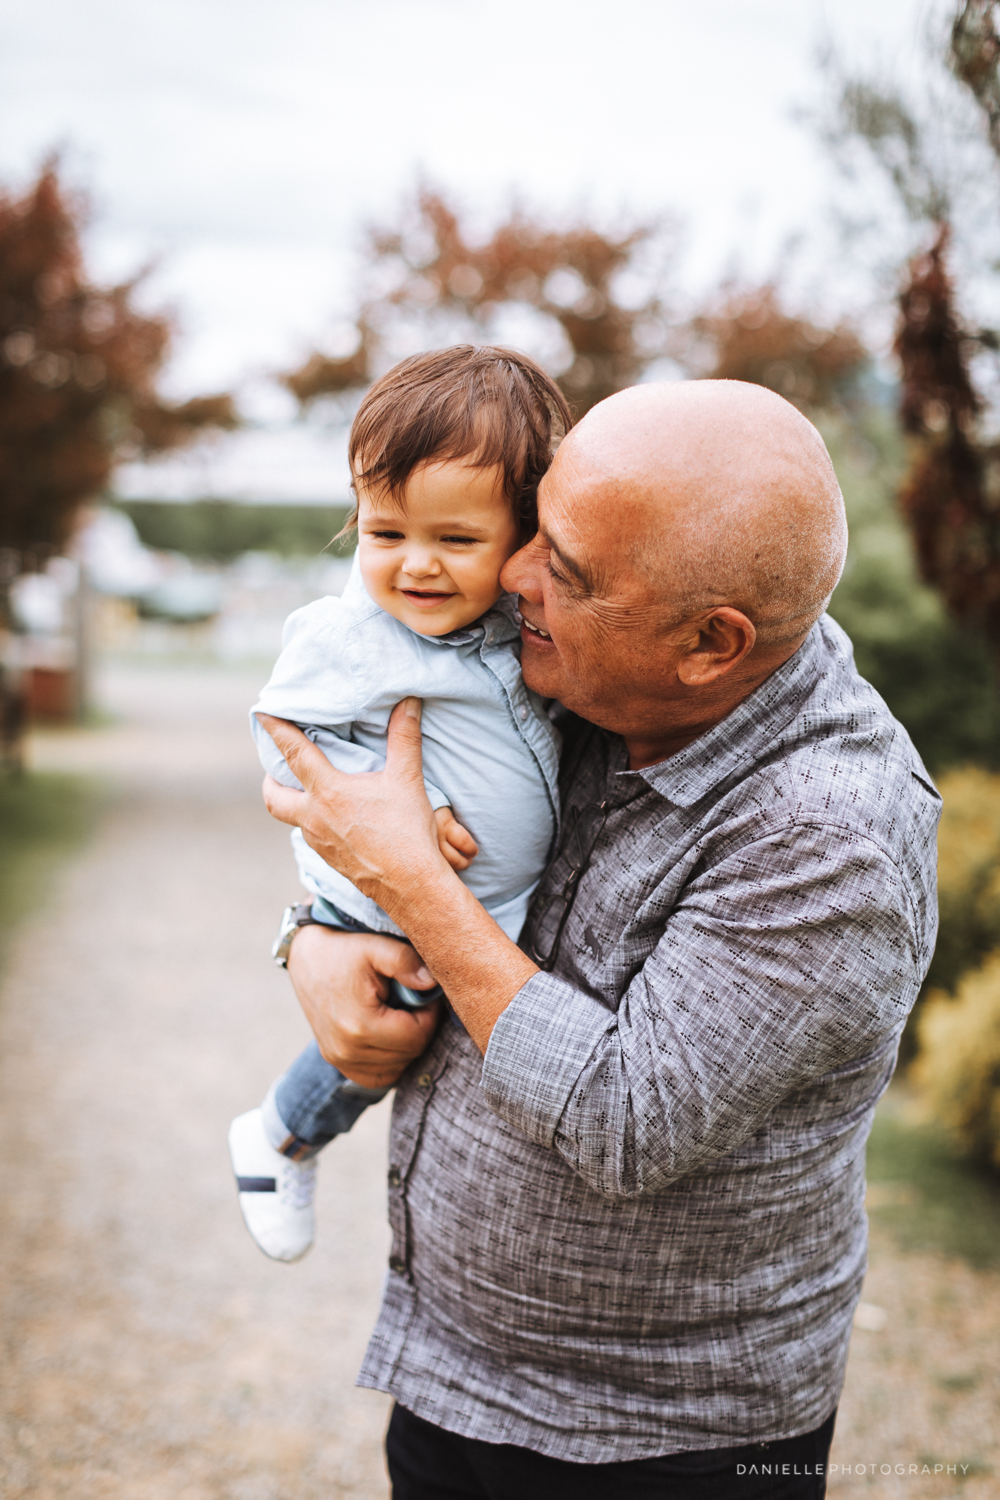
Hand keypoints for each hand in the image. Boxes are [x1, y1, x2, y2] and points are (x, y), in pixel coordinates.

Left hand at [257, 699, 537, 1054]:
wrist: (411, 886)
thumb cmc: (407, 832)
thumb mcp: (406, 780)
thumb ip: (404, 737)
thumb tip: (408, 702)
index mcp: (329, 793)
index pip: (294, 753)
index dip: (277, 731)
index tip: (263, 715)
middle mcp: (315, 818)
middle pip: (273, 798)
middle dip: (270, 781)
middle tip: (276, 768)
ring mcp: (319, 843)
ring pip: (293, 820)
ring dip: (295, 803)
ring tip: (310, 791)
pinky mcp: (330, 861)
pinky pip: (313, 838)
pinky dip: (316, 824)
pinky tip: (336, 821)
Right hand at [287, 923, 439, 1088]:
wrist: (307, 957)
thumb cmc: (344, 950)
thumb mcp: (376, 947)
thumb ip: (405, 962)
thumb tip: (432, 983)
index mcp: (360, 1025)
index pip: (417, 1036)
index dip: (430, 1014)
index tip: (424, 993)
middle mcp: (347, 1050)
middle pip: (409, 1053)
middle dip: (420, 1027)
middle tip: (414, 1001)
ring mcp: (339, 1059)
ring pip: (397, 1067)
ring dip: (406, 1044)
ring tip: (399, 1013)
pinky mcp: (336, 1060)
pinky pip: (377, 1077)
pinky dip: (390, 1061)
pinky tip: (390, 1035)